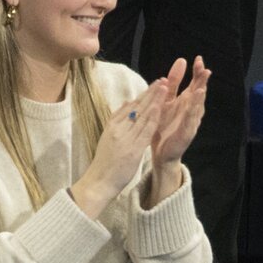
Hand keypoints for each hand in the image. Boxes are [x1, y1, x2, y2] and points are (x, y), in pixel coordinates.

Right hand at [69, 81, 169, 218]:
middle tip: (162, 80)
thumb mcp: (107, 138)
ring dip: (155, 100)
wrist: (98, 182)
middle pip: (137, 107)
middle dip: (151, 93)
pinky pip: (145, 131)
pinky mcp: (133, 149)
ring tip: (165, 87)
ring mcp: (126, 138)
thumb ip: (118, 121)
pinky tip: (160, 107)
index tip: (154, 85)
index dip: (143, 95)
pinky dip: (153, 118)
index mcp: (112, 126)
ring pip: (143, 115)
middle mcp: (118, 129)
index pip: (130, 106)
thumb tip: (127, 103)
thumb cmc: (104, 164)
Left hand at [148, 56, 209, 200]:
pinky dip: (193, 113)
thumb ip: (173, 83)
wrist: (161, 152)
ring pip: (197, 107)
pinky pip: (190, 122)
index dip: (197, 72)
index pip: (195, 83)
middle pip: (199, 92)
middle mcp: (191, 110)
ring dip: (199, 97)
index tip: (198, 59)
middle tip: (204, 68)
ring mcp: (191, 122)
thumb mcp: (166, 101)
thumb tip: (181, 61)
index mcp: (186, 101)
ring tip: (201, 86)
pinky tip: (194, 106)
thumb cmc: (164, 127)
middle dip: (202, 81)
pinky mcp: (187, 133)